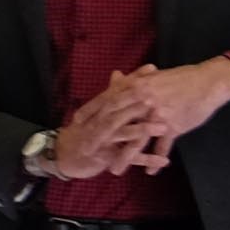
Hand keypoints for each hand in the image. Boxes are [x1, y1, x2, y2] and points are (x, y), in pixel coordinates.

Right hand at [49, 79, 167, 177]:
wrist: (65, 155)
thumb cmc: (85, 130)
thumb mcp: (97, 111)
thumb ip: (111, 92)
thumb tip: (119, 72)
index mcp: (100, 108)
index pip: (117, 90)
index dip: (133, 79)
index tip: (152, 69)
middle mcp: (100, 121)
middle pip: (118, 109)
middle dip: (137, 103)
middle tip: (156, 98)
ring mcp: (103, 140)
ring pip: (123, 133)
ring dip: (143, 130)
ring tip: (164, 128)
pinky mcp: (106, 158)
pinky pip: (128, 159)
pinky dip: (146, 160)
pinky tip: (164, 161)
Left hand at [79, 59, 229, 172]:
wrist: (208, 82)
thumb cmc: (183, 78)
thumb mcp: (154, 77)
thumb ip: (134, 80)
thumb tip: (119, 78)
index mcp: (136, 86)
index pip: (107, 100)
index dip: (91, 111)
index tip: (77, 120)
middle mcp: (143, 101)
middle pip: (116, 122)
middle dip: (100, 138)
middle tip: (87, 150)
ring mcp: (157, 115)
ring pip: (136, 139)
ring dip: (125, 157)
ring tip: (115, 171)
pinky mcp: (173, 126)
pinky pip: (162, 146)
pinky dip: (155, 159)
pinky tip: (150, 171)